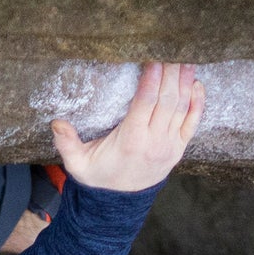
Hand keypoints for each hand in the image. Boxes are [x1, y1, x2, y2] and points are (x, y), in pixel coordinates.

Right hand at [50, 62, 203, 193]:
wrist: (118, 205)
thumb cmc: (99, 177)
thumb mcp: (78, 165)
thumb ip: (67, 144)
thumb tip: (56, 123)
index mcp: (131, 141)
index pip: (145, 103)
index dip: (152, 78)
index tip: (153, 58)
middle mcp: (154, 142)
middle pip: (167, 100)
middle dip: (171, 72)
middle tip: (171, 49)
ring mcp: (170, 145)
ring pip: (182, 107)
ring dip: (185, 81)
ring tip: (185, 59)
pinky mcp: (179, 148)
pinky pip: (193, 122)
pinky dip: (198, 102)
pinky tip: (196, 84)